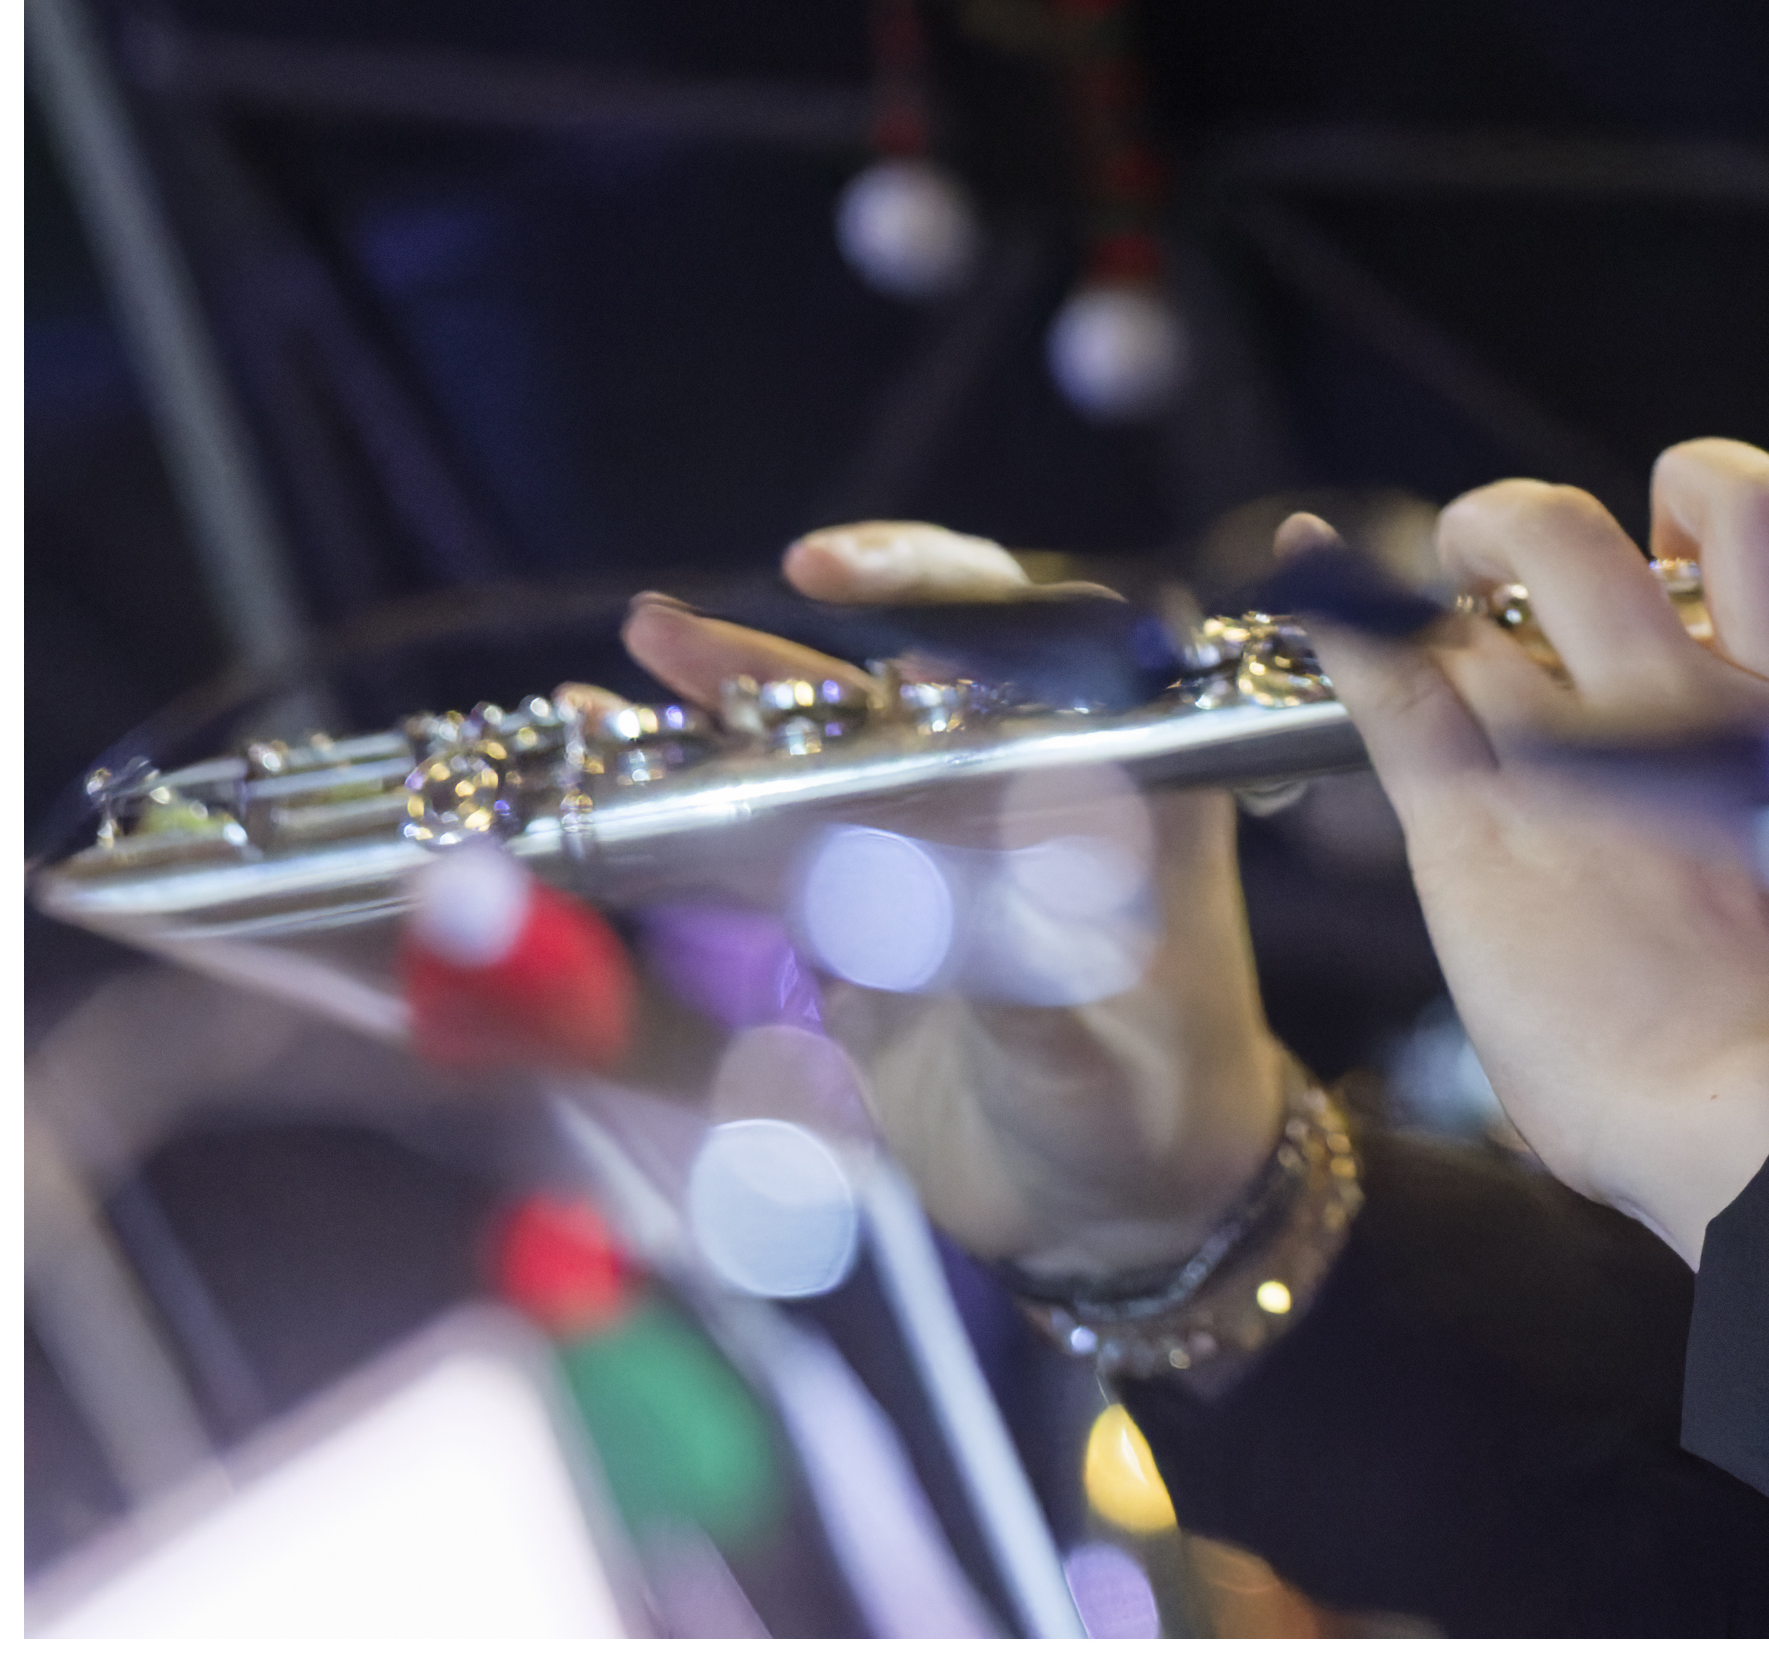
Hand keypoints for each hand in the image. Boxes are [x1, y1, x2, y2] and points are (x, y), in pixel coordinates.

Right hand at [602, 521, 1285, 1280]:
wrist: (1125, 1205)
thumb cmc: (1149, 1113)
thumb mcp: (1094, 1056)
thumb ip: (1021, 987)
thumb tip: (940, 906)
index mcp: (1119, 779)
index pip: (1039, 633)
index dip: (938, 586)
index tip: (833, 583)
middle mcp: (1021, 788)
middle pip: (892, 685)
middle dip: (774, 660)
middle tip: (659, 632)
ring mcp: (935, 848)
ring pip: (815, 759)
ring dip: (712, 723)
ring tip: (599, 696)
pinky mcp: (868, 918)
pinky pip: (771, 851)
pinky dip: (690, 821)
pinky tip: (602, 788)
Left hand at [1319, 442, 1768, 1264]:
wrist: (1766, 1119)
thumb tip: (1730, 768)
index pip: (1756, 518)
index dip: (1696, 496)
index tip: (1660, 538)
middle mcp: (1677, 700)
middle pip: (1575, 533)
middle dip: (1517, 525)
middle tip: (1495, 563)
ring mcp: (1571, 752)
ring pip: (1471, 597)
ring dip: (1427, 578)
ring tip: (1410, 596)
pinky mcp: (1476, 822)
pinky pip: (1392, 678)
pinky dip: (1336, 611)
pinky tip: (1303, 570)